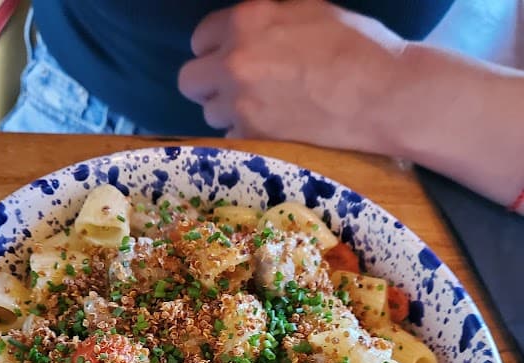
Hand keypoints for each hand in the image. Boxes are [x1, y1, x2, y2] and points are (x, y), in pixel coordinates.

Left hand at [178, 0, 406, 152]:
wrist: (382, 94)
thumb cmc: (356, 47)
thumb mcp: (305, 12)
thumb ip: (264, 23)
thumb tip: (245, 36)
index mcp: (245, 21)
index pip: (200, 39)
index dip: (215, 51)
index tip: (230, 60)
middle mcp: (233, 62)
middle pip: (190, 81)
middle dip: (209, 84)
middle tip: (235, 89)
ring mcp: (240, 104)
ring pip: (210, 113)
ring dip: (228, 112)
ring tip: (262, 110)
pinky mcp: (254, 138)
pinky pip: (232, 139)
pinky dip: (247, 136)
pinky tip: (273, 129)